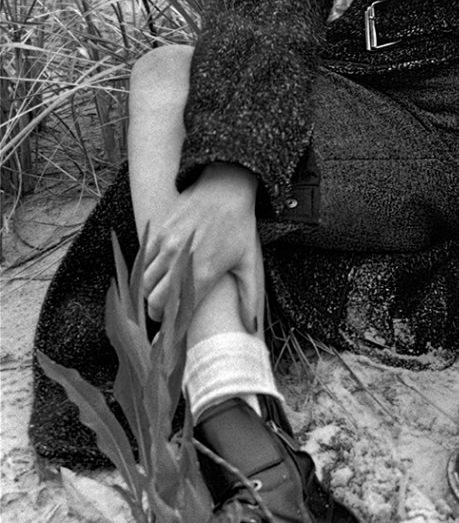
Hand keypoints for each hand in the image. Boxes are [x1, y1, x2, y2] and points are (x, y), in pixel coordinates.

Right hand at [140, 163, 259, 328]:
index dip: (173, 327)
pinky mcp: (159, 233)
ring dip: (151, 293)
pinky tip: (157, 275)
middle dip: (159, 313)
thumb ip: (249, 296)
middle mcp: (182, 262)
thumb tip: (251, 328)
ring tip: (161, 295)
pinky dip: (147, 273)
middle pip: (156, 301)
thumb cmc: (240, 226)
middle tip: (165, 316)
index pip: (179, 312)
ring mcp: (168, 246)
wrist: (226, 188)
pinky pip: (143, 262)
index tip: (172, 334)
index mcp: (204, 273)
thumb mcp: (248, 262)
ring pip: (146, 283)